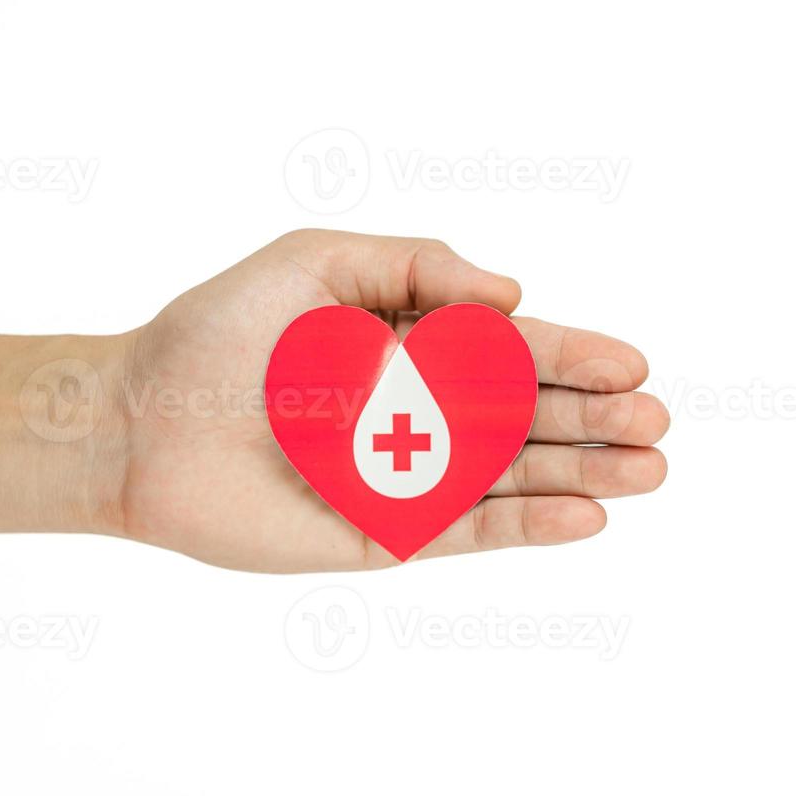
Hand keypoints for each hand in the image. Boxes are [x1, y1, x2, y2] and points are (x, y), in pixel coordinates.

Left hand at [109, 230, 668, 572]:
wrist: (138, 421)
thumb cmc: (216, 332)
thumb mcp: (316, 262)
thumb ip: (418, 265)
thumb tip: (513, 293)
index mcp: (409, 342)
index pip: (510, 350)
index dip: (573, 354)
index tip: (633, 362)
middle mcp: (417, 411)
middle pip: (527, 415)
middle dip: (595, 417)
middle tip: (658, 422)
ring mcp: (406, 476)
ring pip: (513, 474)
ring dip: (583, 472)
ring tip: (651, 469)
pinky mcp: (385, 534)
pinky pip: (468, 530)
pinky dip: (527, 524)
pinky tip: (586, 515)